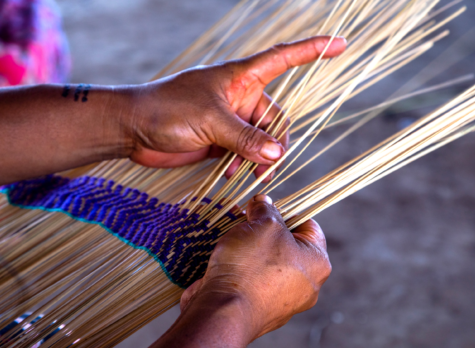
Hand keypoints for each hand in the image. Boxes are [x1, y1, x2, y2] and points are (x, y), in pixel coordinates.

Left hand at [128, 36, 345, 180]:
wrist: (133, 130)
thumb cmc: (167, 110)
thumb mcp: (211, 121)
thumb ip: (245, 138)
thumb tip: (278, 154)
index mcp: (240, 78)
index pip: (283, 59)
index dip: (313, 50)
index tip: (341, 45)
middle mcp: (239, 97)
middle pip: (275, 118)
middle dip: (273, 143)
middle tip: (265, 165)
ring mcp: (229, 120)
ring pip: (260, 141)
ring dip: (256, 160)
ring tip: (243, 174)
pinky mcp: (219, 140)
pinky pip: (243, 154)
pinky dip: (241, 166)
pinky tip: (228, 176)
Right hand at [181, 194, 330, 338]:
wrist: (222, 311)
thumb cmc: (250, 267)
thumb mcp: (263, 224)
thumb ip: (266, 209)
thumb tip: (263, 202)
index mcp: (317, 263)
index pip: (309, 226)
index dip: (287, 212)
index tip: (265, 208)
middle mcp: (306, 286)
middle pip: (287, 246)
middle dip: (264, 231)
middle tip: (245, 222)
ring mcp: (282, 302)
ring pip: (268, 264)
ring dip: (250, 249)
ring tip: (231, 240)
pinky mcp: (258, 311)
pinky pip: (252, 282)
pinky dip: (240, 270)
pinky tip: (224, 261)